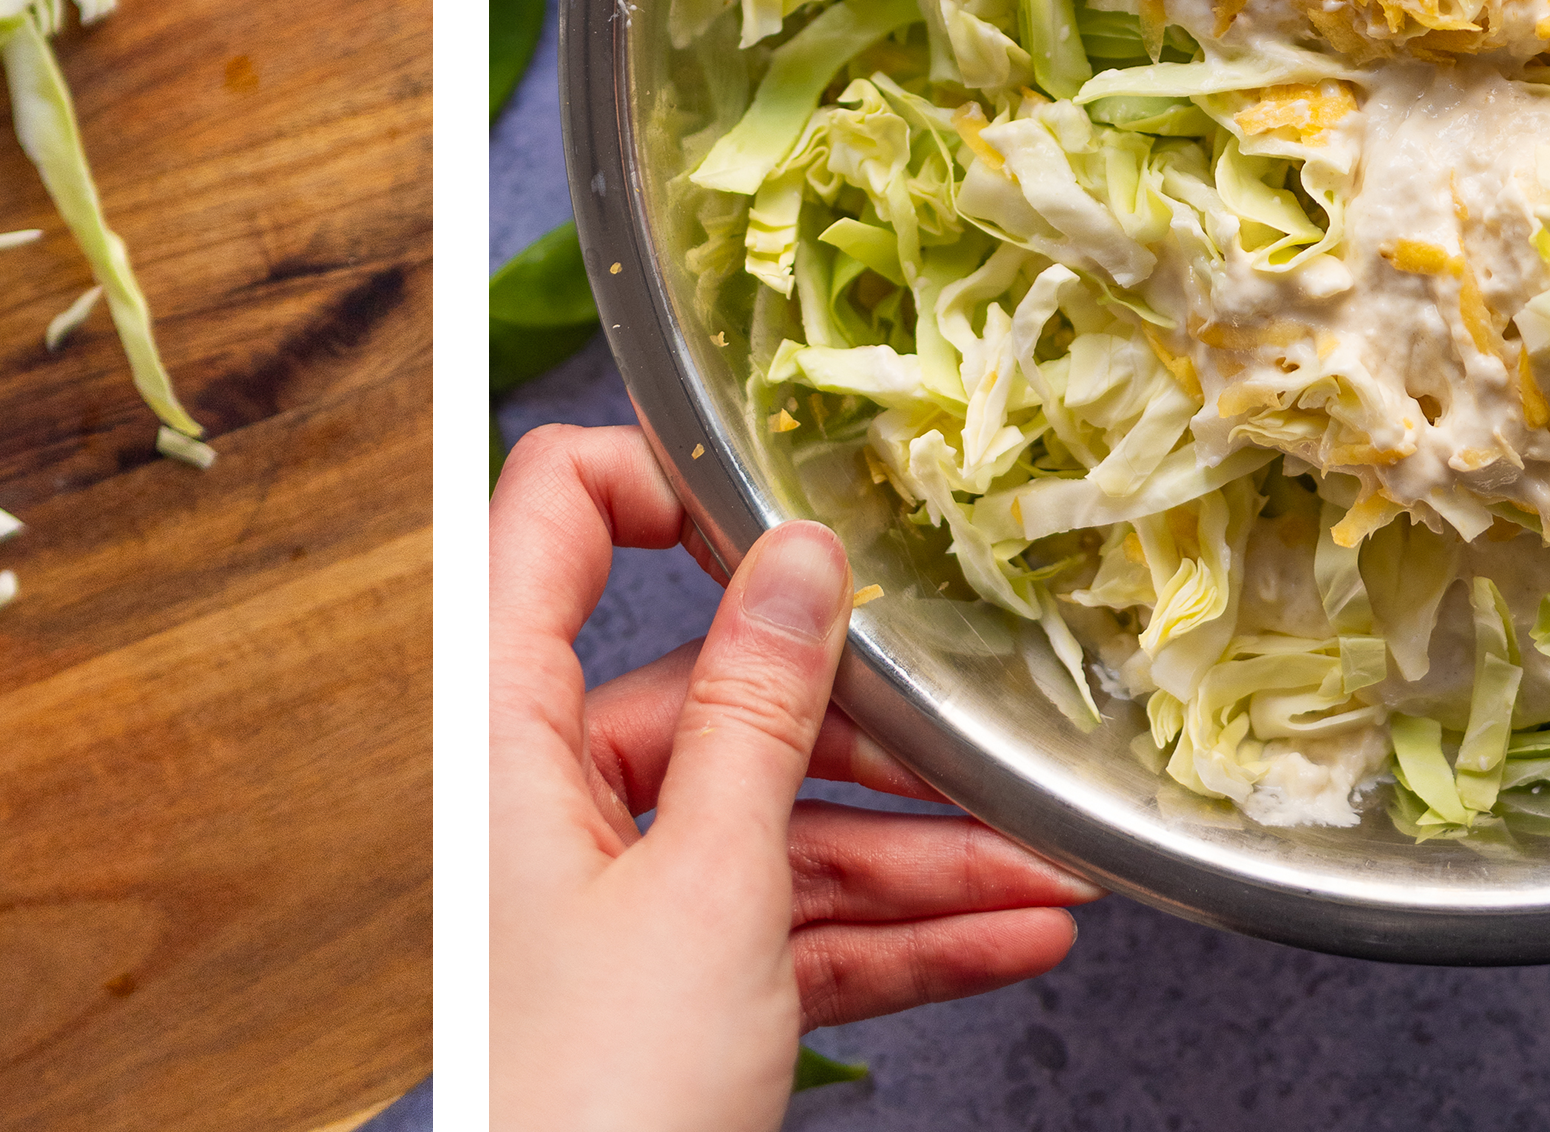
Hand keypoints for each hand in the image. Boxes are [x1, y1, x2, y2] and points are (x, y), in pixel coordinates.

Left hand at [489, 423, 1094, 1131]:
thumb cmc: (591, 1103)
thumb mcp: (708, 885)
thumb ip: (759, 709)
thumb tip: (799, 559)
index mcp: (500, 733)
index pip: (553, 521)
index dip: (661, 480)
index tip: (784, 500)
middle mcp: (536, 796)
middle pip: (710, 701)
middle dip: (871, 742)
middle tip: (986, 747)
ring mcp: (597, 895)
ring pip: (770, 828)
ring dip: (915, 857)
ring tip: (1048, 871)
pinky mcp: (654, 987)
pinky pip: (780, 928)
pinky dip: (888, 937)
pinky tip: (1006, 935)